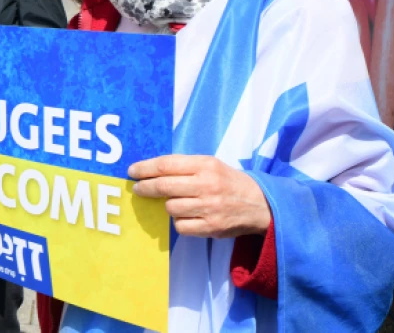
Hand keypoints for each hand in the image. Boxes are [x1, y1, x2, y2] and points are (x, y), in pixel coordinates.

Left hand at [129, 155, 271, 238]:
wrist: (260, 205)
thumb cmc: (228, 182)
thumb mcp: (211, 165)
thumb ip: (184, 166)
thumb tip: (150, 171)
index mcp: (206, 165)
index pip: (166, 165)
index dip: (145, 168)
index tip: (132, 171)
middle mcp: (207, 185)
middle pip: (164, 186)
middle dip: (145, 187)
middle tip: (138, 189)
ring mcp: (209, 208)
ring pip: (170, 208)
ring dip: (168, 205)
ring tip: (176, 202)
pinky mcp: (211, 228)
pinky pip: (180, 226)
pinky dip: (179, 222)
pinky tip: (187, 216)